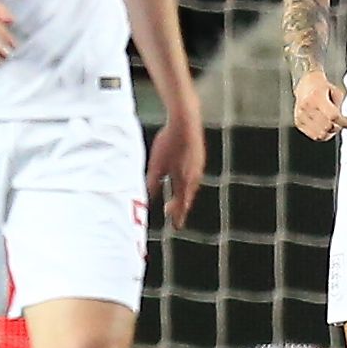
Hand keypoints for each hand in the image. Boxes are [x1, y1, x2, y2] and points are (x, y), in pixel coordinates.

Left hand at [146, 111, 204, 227]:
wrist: (185, 121)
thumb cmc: (169, 143)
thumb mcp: (156, 165)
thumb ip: (153, 183)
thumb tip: (147, 198)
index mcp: (184, 181)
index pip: (181, 204)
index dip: (177, 216)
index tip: (175, 226)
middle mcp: (194, 176)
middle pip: (188, 197)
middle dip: (181, 207)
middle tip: (175, 216)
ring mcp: (199, 166)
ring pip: (191, 187)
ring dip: (184, 195)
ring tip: (178, 200)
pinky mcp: (199, 157)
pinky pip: (194, 176)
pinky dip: (187, 183)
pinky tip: (182, 179)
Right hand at [292, 71, 346, 139]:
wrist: (306, 84)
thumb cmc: (321, 86)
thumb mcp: (336, 92)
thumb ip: (340, 107)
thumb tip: (345, 120)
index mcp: (316, 97)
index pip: (333, 116)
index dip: (345, 123)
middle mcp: (306, 107)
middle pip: (326, 127)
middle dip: (338, 127)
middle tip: (342, 123)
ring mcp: (301, 116)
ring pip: (320, 134)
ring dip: (330, 132)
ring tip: (334, 126)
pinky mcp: (298, 122)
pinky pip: (313, 135)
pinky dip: (322, 134)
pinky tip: (325, 128)